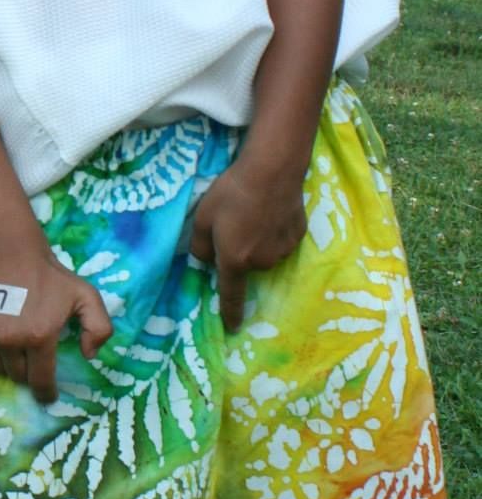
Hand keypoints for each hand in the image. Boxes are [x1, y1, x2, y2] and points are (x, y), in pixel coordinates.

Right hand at [0, 255, 112, 402]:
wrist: (11, 253)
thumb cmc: (51, 277)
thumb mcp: (86, 296)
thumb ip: (99, 327)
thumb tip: (89, 356)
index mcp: (39, 337)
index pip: (40, 382)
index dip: (46, 393)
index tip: (47, 394)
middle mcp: (9, 340)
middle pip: (17, 376)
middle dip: (27, 373)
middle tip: (32, 358)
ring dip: (5, 363)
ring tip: (14, 346)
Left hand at [190, 154, 307, 331]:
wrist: (272, 170)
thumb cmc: (231, 193)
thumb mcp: (202, 217)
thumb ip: (199, 246)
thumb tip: (206, 261)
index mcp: (235, 260)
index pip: (231, 295)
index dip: (231, 313)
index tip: (232, 328)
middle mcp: (262, 262)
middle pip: (246, 265)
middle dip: (239, 252)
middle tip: (235, 222)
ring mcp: (284, 250)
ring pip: (265, 253)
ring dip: (258, 241)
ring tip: (254, 212)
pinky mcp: (299, 236)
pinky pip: (281, 240)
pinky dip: (275, 230)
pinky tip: (272, 209)